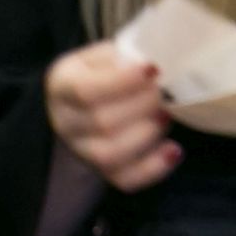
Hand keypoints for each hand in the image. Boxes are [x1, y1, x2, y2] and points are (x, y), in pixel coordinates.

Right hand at [44, 43, 181, 192]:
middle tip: (162, 91)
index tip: (152, 70)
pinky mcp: (103, 172)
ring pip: (111, 155)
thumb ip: (121, 59)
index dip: (123, 82)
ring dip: (147, 135)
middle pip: (102, 123)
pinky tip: (173, 150)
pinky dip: (154, 168)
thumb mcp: (99, 55)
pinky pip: (126, 180)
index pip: (86, 90)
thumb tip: (153, 68)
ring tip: (166, 115)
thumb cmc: (95, 74)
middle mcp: (66, 123)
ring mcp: (82, 152)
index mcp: (61, 85)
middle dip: (142, 106)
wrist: (79, 105)